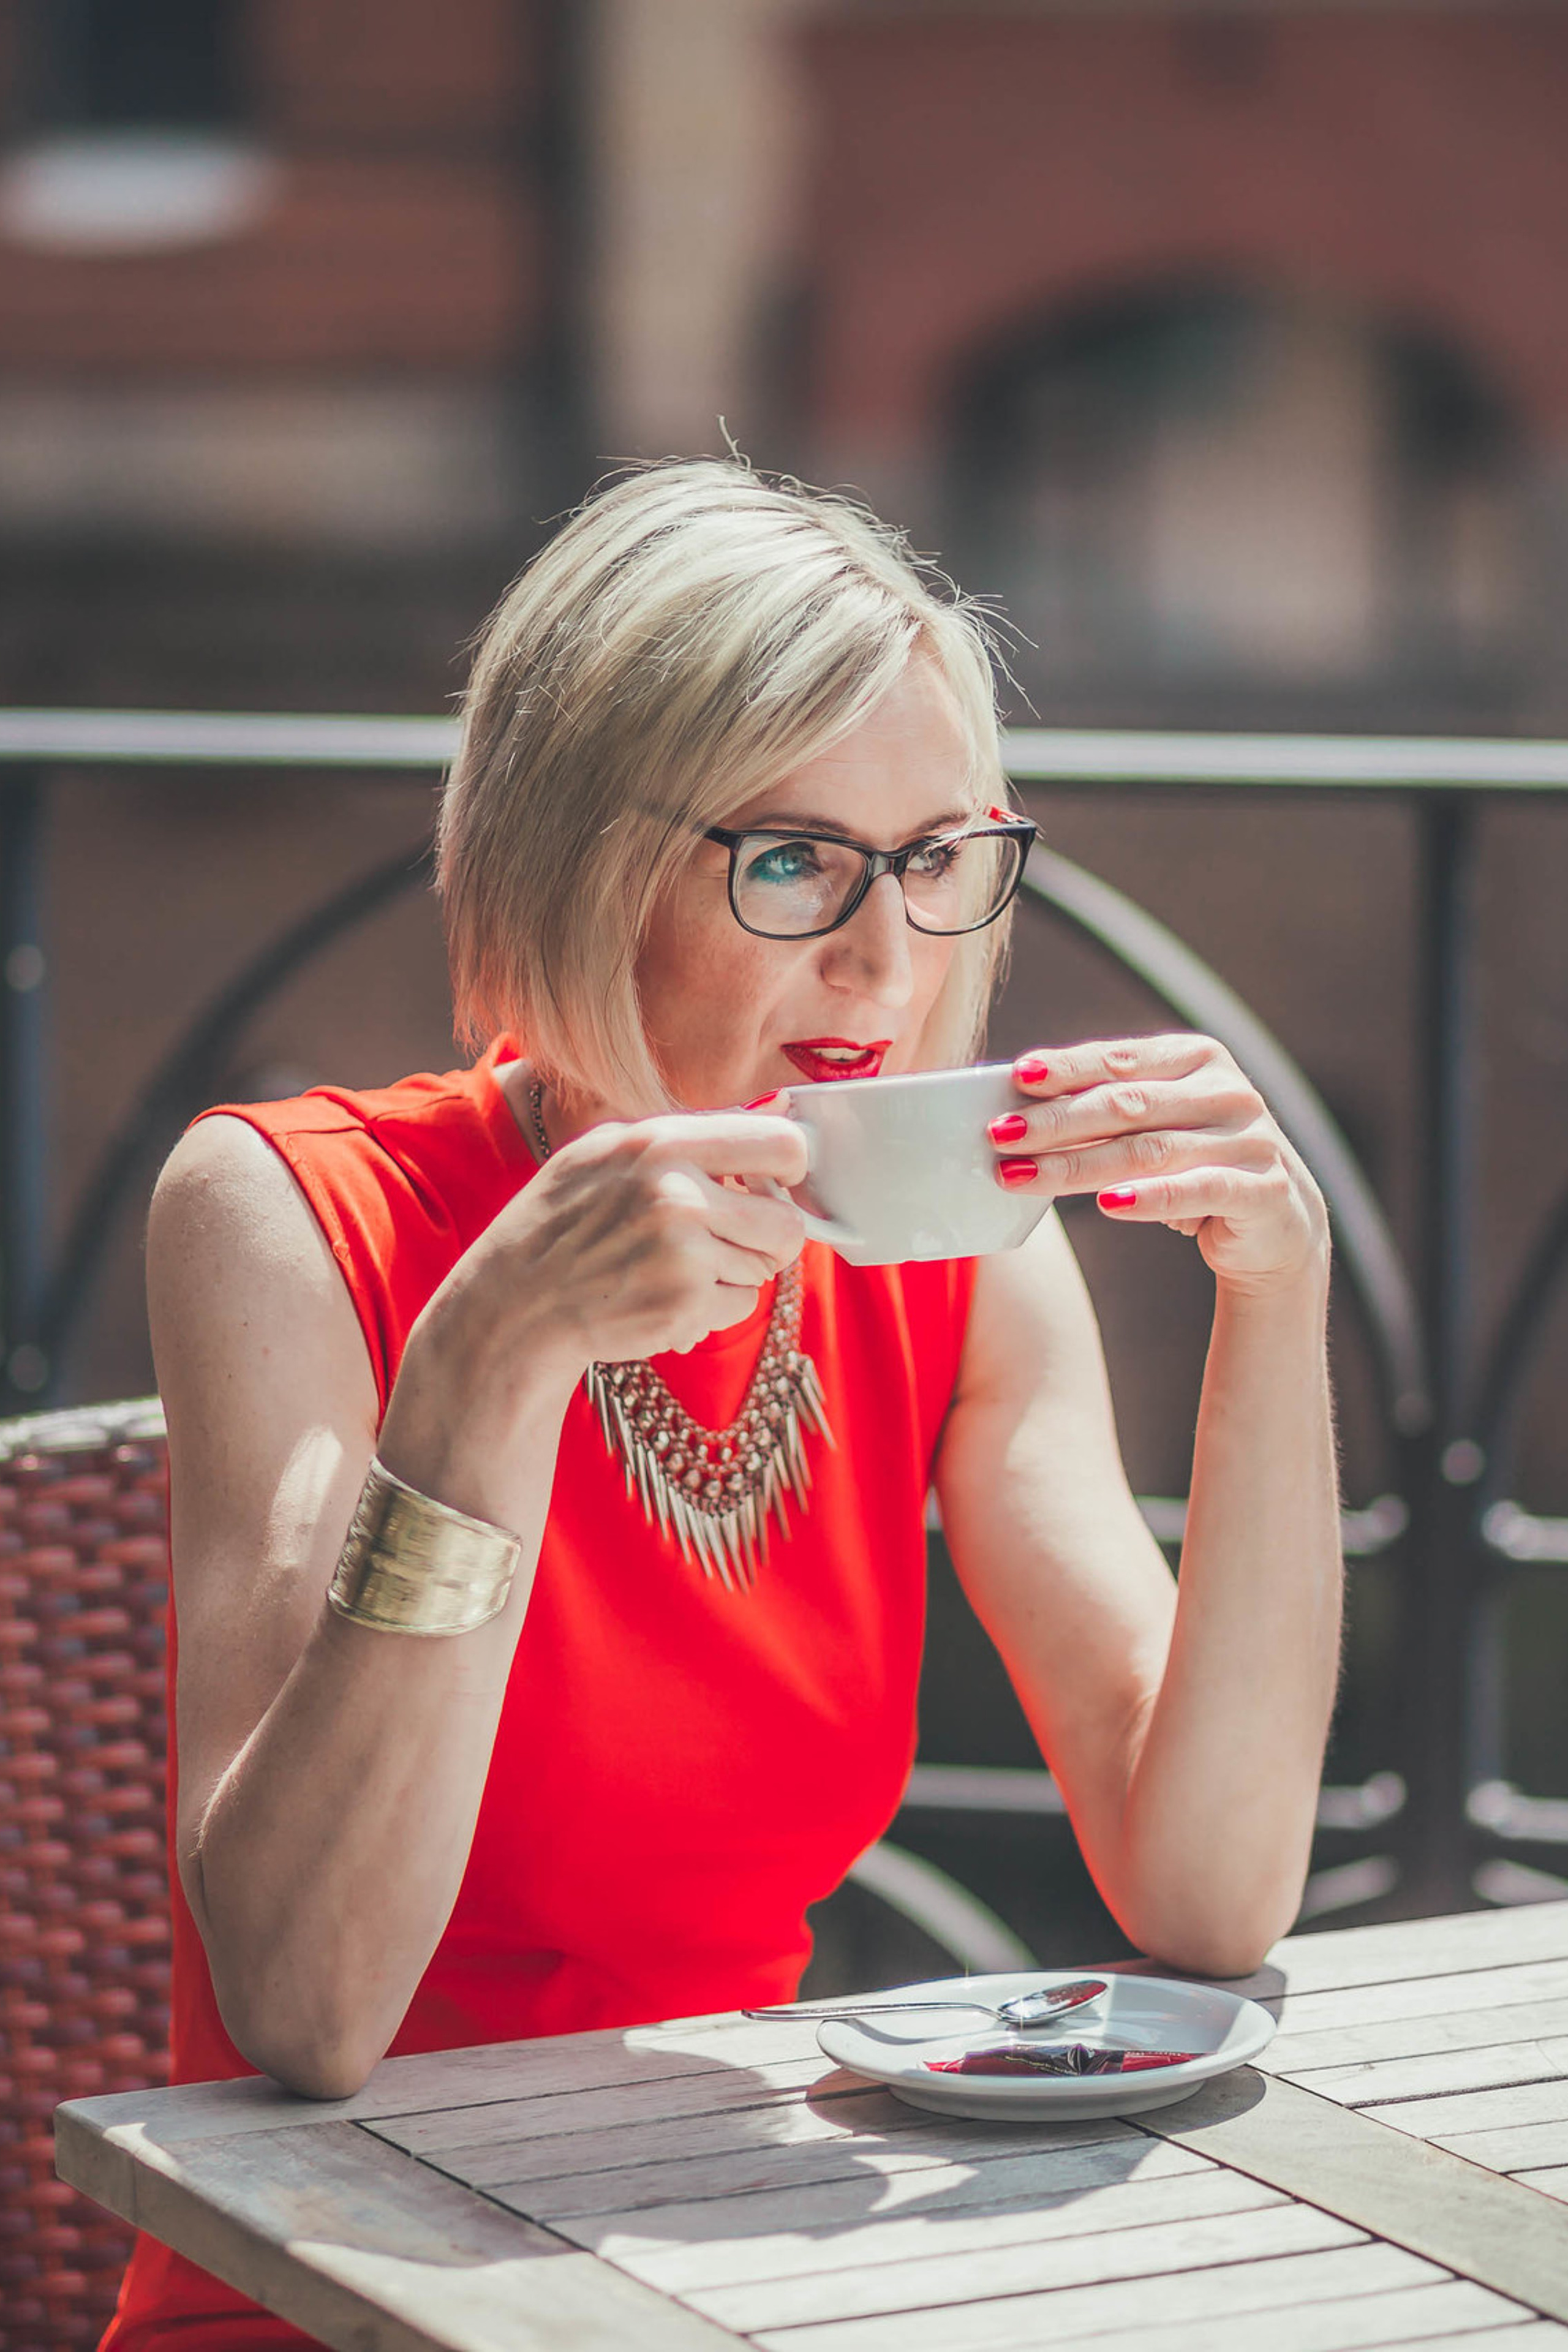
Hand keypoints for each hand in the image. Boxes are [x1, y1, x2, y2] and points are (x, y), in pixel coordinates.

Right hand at [432, 1111, 810, 1383]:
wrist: (514, 1304)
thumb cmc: (563, 1224)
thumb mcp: (606, 1153)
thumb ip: (684, 1138)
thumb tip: (774, 1125)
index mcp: (660, 1143)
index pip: (781, 1145)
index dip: (792, 1168)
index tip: (778, 1182)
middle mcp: (676, 1194)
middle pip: (787, 1223)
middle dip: (771, 1238)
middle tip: (736, 1242)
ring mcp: (682, 1255)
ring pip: (764, 1268)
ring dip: (733, 1274)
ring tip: (675, 1268)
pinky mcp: (683, 1306)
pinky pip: (739, 1306)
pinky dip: (713, 1308)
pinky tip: (665, 1296)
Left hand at [990, 1036, 1328, 1292]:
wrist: (1277, 1222)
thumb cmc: (1196, 1162)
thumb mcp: (1157, 1124)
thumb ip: (1107, 1106)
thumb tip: (1019, 1106)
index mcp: (1198, 1058)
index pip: (1120, 1059)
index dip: (1066, 1068)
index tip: (1015, 1078)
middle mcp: (1227, 1091)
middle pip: (1125, 1105)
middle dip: (1055, 1121)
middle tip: (1001, 1135)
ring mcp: (1249, 1140)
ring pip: (1148, 1151)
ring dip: (1077, 1166)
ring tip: (1022, 1176)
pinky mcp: (1262, 1190)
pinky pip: (1197, 1191)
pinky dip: (1149, 1198)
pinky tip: (1107, 1205)